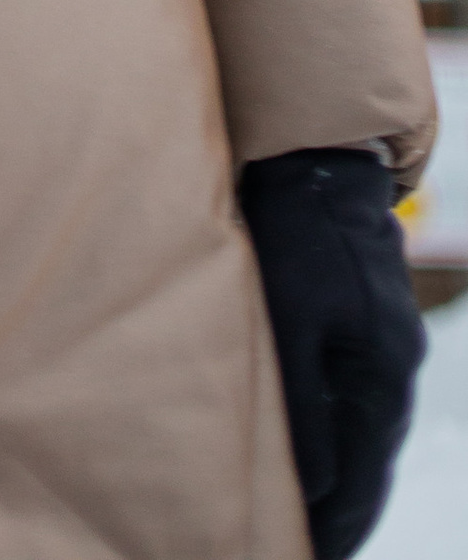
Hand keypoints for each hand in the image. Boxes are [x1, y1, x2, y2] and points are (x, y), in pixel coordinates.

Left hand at [240, 149, 425, 559]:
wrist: (313, 164)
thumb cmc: (294, 237)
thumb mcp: (292, 324)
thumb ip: (302, 406)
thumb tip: (311, 489)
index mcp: (381, 378)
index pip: (360, 480)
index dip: (335, 528)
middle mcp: (392, 371)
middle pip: (368, 466)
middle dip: (339, 514)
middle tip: (306, 553)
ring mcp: (384, 349)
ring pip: (362, 438)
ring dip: (339, 481)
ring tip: (306, 523)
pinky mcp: (366, 328)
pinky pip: (356, 405)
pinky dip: (339, 441)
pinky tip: (316, 457)